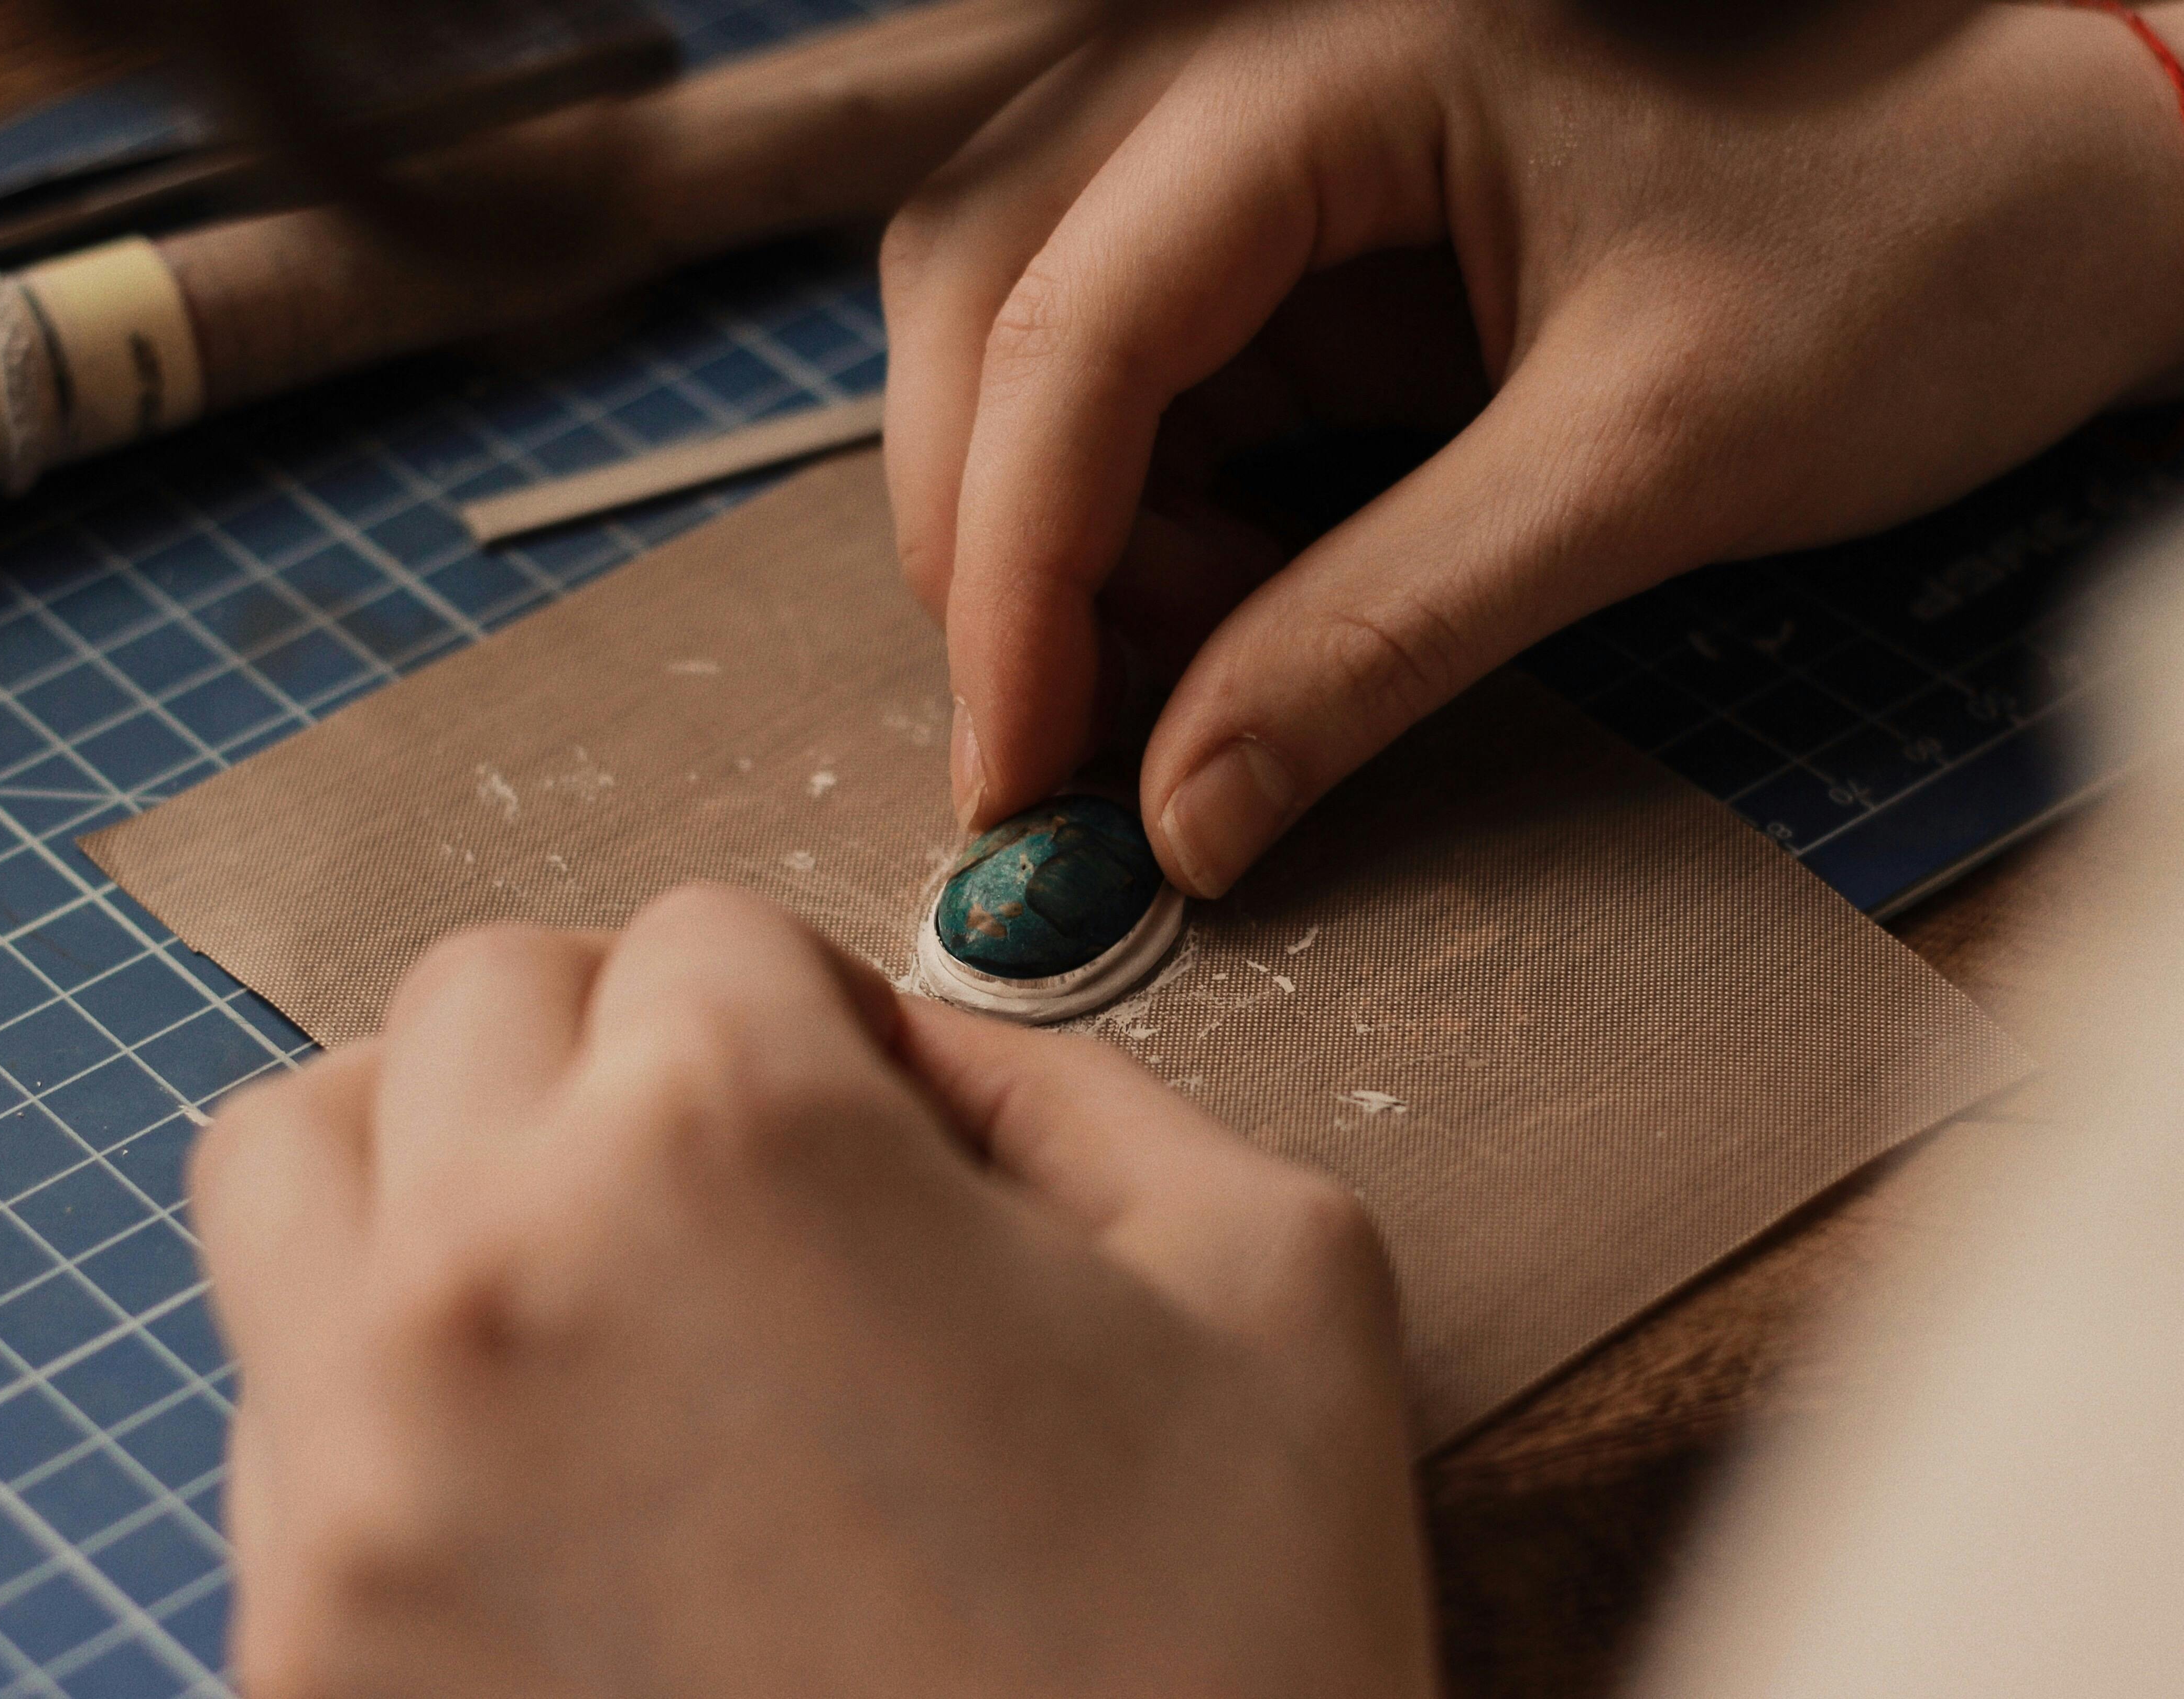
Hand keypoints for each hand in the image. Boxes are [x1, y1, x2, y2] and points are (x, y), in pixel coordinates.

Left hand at [194, 886, 1432, 1698]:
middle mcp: (493, 1281)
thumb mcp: (1271, 1276)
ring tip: (584, 1267)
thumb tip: (917, 1051)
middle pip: (470, 1005)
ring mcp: (357, 1487)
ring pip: (294, 1168)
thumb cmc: (1220, 1656)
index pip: (703, 935)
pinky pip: (278, 1420)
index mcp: (732, 1142)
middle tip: (735, 1168)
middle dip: (621, 1043)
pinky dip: (397, 1380)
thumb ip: (1077, 1087)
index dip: (821, 1011)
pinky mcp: (304, 1669)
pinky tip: (559, 1473)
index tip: (870, 1121)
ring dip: (437, 1161)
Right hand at [881, 0, 2183, 893]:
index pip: (1077, 321)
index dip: (1014, 568)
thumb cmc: (1900, 261)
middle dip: (996, 551)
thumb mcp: (1642, 467)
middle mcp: (1258, 92)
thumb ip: (1388, 634)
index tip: (1020, 770)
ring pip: (1031, 356)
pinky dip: (1135, 545)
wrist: (2033, 202)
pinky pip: (1141, 407)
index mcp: (1331, 74)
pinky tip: (1214, 636)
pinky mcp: (1307, 270)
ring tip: (1167, 698)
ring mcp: (1270, 179)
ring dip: (1053, 552)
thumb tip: (1187, 816)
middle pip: (989, 309)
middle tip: (1061, 754)